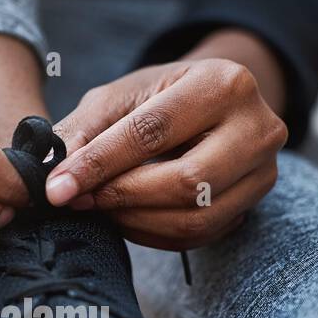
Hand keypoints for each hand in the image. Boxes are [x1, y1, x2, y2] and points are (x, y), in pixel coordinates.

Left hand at [47, 53, 286, 249]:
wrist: (213, 106)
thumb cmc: (161, 98)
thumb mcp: (122, 97)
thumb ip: (86, 129)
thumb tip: (53, 171)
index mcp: (223, 82)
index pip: (153, 131)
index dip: (100, 163)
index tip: (57, 187)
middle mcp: (258, 126)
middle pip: (186, 181)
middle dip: (123, 196)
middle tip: (79, 199)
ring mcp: (264, 170)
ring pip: (196, 216)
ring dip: (136, 221)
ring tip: (101, 207)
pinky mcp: (254, 204)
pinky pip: (200, 235)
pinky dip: (154, 235)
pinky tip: (127, 219)